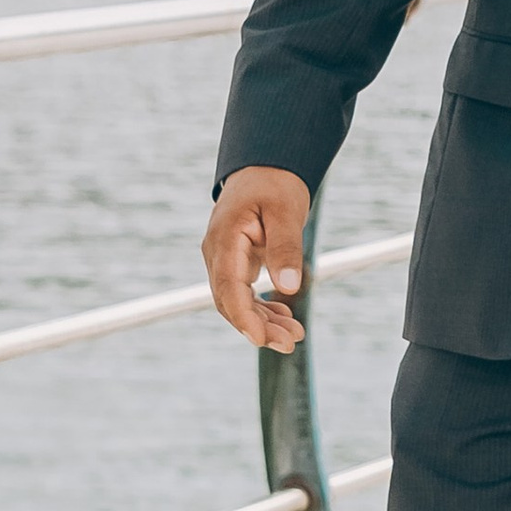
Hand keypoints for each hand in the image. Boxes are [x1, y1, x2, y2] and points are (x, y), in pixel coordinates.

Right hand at [203, 165, 312, 355]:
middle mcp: (217, 252)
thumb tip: (289, 288)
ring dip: (262, 321)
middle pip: (230, 300)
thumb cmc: (275, 184)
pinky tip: (284, 317)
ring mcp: (222, 259)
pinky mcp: (234, 263)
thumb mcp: (286, 211)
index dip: (243, 317)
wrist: (264, 167)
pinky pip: (242, 293)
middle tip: (291, 343)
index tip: (261, 339)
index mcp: (224, 238)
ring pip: (236, 301)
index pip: (228, 287)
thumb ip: (285, 248)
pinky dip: (261, 308)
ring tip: (294, 336)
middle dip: (258, 326)